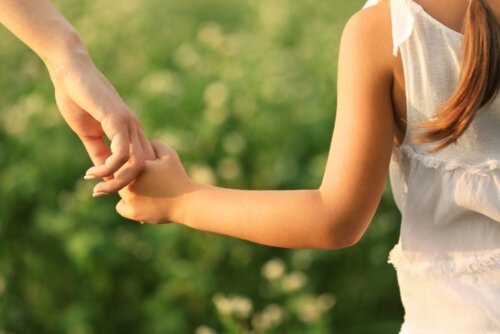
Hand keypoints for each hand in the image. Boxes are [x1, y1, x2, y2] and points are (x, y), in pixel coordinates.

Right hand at [48, 51, 155, 194]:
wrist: (69, 73)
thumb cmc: (78, 99)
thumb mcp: (89, 133)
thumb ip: (98, 152)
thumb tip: (102, 174)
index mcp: (131, 131)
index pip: (140, 162)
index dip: (127, 180)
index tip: (107, 191)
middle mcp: (135, 128)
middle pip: (143, 168)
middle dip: (125, 187)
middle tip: (102, 194)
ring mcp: (130, 124)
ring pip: (137, 164)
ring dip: (117, 182)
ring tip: (97, 188)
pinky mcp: (118, 120)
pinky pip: (121, 154)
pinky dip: (109, 168)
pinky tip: (93, 172)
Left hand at [116, 140, 191, 223]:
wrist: (187, 202)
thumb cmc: (178, 177)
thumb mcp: (170, 155)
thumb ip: (155, 144)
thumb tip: (144, 142)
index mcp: (135, 167)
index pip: (118, 161)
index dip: (124, 161)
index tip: (130, 163)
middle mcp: (128, 183)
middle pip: (115, 176)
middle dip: (123, 175)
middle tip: (136, 176)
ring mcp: (129, 199)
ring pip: (115, 191)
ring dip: (123, 188)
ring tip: (138, 188)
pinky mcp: (132, 213)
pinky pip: (120, 207)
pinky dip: (126, 204)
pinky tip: (135, 200)